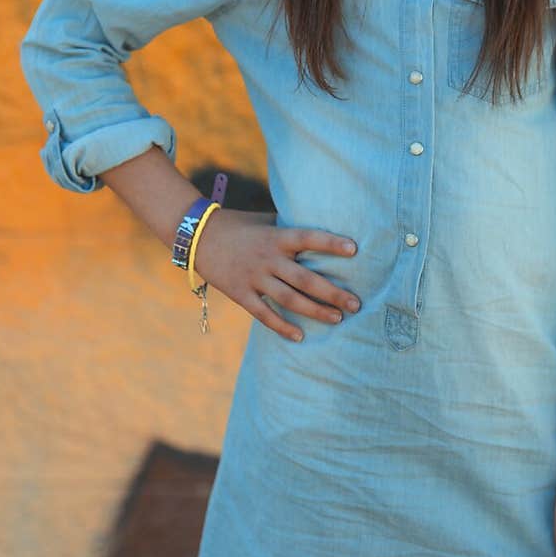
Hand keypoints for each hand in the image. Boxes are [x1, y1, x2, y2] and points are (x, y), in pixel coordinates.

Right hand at [192, 208, 360, 342]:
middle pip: (305, 279)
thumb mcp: (265, 220)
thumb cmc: (239, 225)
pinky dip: (282, 327)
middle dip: (333, 293)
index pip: (308, 238)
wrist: (198, 236)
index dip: (330, 243)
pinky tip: (300, 336)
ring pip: (290, 300)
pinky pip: (264, 314)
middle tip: (357, 304)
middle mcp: (267, 258)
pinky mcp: (241, 294)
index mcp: (276, 237)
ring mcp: (254, 278)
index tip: (355, 249)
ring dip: (315, 311)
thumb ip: (289, 229)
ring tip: (337, 319)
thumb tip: (320, 231)